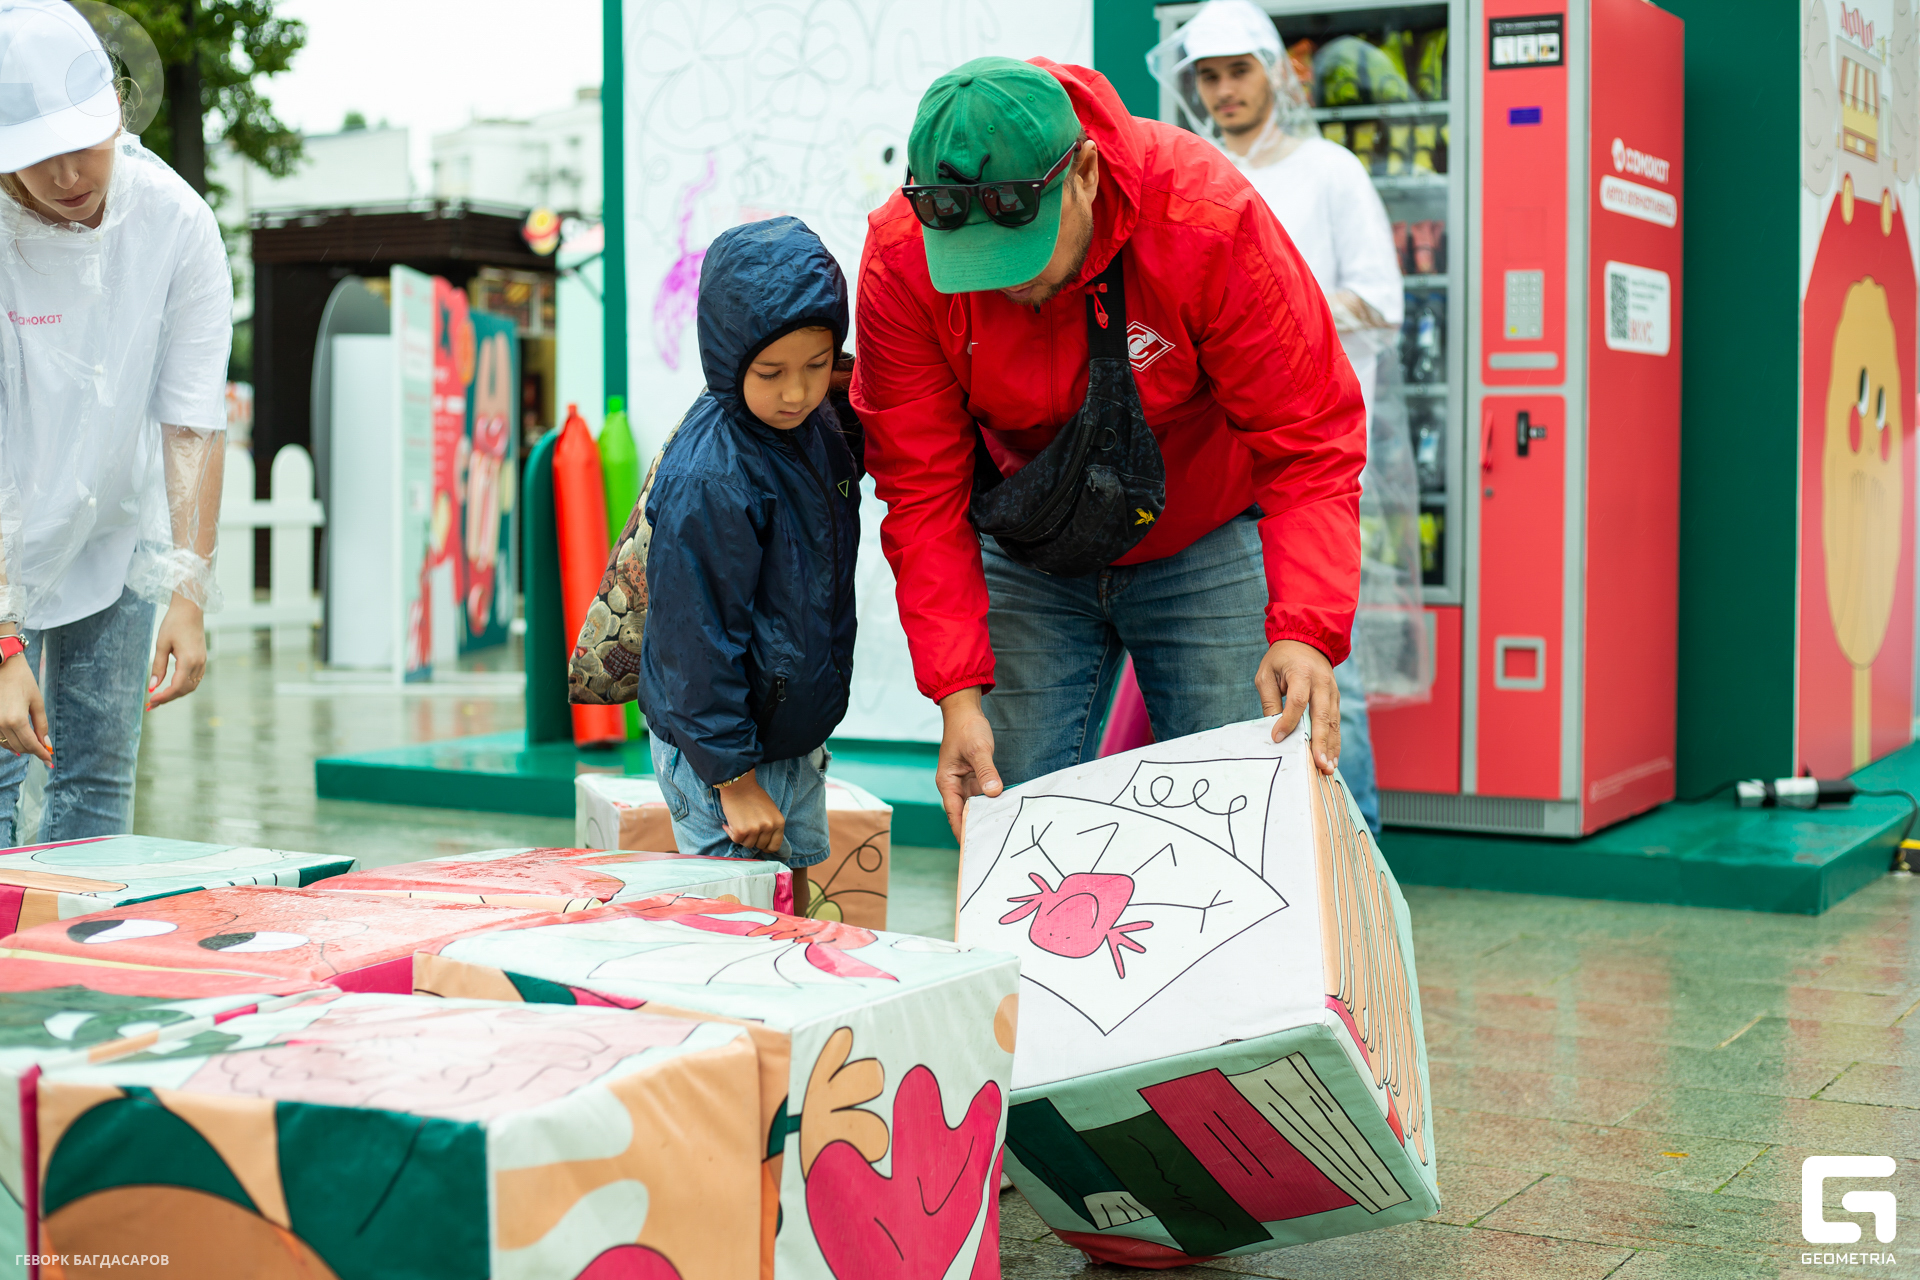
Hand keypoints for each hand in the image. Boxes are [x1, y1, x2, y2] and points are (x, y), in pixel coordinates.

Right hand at [0, 642, 51, 765]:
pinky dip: (9, 742)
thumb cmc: (22, 681)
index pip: (31, 744)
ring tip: (34, 747)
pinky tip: (19, 742)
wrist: (2, 666)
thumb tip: (45, 743)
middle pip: (19, 747)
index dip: (42, 754)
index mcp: (16, 720)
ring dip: (22, 748)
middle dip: (33, 751)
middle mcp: (1, 724)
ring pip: (8, 745)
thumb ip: (41, 725)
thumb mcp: (37, 702)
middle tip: (45, 753)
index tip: (50, 761)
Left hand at [147, 596, 205, 709]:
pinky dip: (183, 687)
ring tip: (160, 697)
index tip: (151, 700)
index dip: (164, 697)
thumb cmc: (174, 624)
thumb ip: (158, 667)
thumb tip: (152, 686)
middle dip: (168, 699)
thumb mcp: (161, 645)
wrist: (190, 609)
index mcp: (188, 660)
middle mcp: (198, 664)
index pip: (176, 686)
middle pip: (184, 690)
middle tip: (151, 704)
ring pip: (191, 687)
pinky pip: (194, 680)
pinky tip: (172, 687)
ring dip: (176, 694)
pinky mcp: (202, 659)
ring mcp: (202, 662)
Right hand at [718, 771, 784, 854]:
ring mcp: (755, 830)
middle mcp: (769, 827)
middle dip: (753, 839)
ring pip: (747, 844)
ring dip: (742, 836)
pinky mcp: (740, 831)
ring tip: (739, 823)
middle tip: (746, 828)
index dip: (766, 847)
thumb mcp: (770, 811)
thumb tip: (766, 843)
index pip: (775, 845)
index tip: (760, 845)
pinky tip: (730, 823)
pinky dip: (731, 832)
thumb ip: (771, 825)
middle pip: (760, 845)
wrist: (738, 785)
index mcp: (779, 822)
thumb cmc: (754, 795)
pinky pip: (736, 840)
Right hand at [936, 687, 1002, 841]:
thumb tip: (993, 793)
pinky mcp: (976, 778)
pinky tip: (1005, 812)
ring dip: (986, 817)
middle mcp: (955, 786)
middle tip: (992, 845)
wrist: (965, 712)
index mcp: (947, 782)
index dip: (962, 830)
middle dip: (976, 828)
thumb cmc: (966, 729)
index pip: (954, 813)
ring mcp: (966, 783)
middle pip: (965, 814)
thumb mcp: (978, 750)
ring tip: (1001, 834)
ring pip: (976, 806)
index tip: (972, 847)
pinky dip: (993, 804)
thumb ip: (986, 771)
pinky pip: (984, 796)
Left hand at [1255, 639, 1340, 773]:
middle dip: (1321, 742)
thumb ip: (1269, 700)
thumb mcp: (1266, 674)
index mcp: (1302, 672)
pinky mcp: (1336, 699)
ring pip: (1333, 722)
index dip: (1288, 720)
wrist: (1307, 641)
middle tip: (1318, 764)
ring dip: (1331, 747)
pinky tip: (1332, 758)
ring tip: (1327, 768)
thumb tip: (1273, 729)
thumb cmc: (1281, 659)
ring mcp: (1332, 691)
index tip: (1277, 738)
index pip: (1297, 700)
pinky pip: (1336, 723)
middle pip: (1322, 715)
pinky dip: (1334, 742)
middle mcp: (1322, 683)